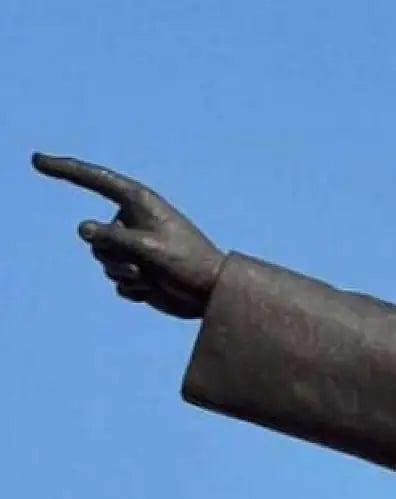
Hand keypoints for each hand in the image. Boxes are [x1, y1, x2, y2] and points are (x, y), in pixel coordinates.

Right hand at [33, 153, 224, 318]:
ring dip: (125, 274)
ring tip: (153, 276)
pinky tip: (154, 288)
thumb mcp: (148, 248)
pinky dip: (132, 287)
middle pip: (96, 238)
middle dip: (115, 256)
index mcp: (140, 204)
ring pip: (103, 261)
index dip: (67, 170)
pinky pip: (116, 280)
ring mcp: (133, 247)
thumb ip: (114, 238)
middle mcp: (133, 222)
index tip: (38, 161)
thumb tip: (83, 229)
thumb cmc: (187, 263)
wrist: (209, 294)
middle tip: (145, 265)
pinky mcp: (137, 270)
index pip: (96, 181)